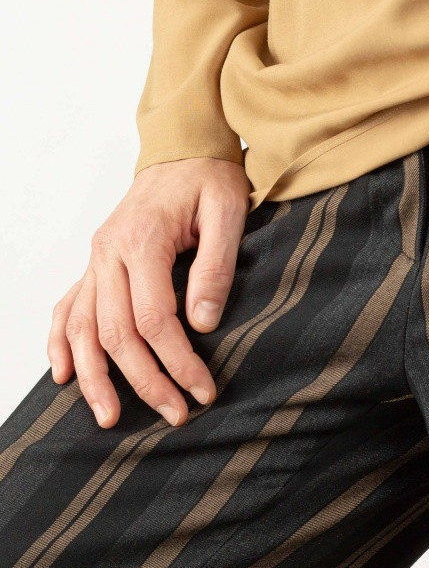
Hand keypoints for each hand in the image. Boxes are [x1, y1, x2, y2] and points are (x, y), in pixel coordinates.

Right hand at [48, 158, 250, 428]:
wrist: (183, 149)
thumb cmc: (210, 179)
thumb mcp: (228, 212)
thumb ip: (215, 267)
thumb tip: (202, 323)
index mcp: (142, 240)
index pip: (154, 318)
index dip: (178, 361)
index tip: (204, 390)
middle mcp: (109, 252)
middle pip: (116, 332)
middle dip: (145, 380)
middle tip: (176, 415)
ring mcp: (96, 259)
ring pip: (82, 328)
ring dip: (95, 377)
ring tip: (110, 419)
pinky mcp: (95, 264)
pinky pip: (67, 307)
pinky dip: (61, 343)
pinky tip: (65, 375)